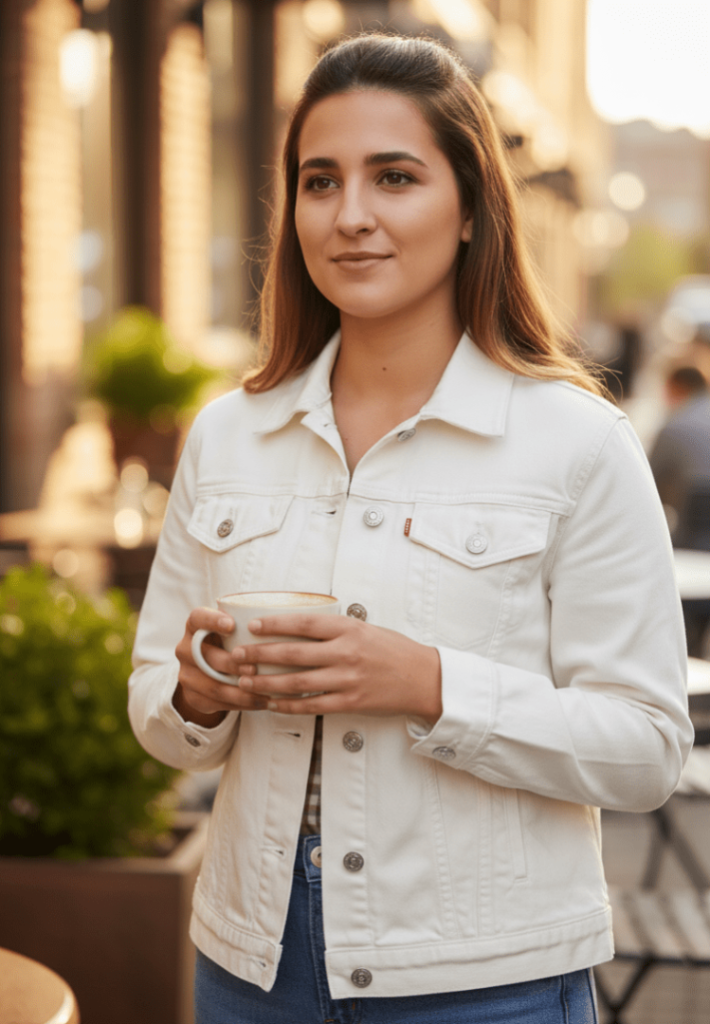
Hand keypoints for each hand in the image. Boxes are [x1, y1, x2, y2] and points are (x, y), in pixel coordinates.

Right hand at [174, 608, 269, 725]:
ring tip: (264, 691)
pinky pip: (217, 702)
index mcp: (195, 626)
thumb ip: (247, 624)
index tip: (232, 624)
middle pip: (207, 657)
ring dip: (241, 690)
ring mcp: (187, 674)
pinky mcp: (193, 696)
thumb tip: (288, 619)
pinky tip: (261, 701)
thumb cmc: (228, 643)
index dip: (212, 620)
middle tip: (254, 669)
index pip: (198, 617)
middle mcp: (186, 649)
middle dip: (232, 664)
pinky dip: (241, 704)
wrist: (207, 673)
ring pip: (213, 685)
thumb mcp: (231, 630)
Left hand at [233, 614, 441, 721]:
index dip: (274, 624)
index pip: (303, 623)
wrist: (423, 678)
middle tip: (237, 656)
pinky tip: (271, 704)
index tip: (252, 626)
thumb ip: (335, 629)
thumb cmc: (393, 650)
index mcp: (348, 629)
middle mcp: (346, 653)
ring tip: (245, 682)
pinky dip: (288, 705)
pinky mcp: (350, 702)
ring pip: (296, 682)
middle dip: (259, 655)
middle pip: (292, 653)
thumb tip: (298, 627)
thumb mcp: (365, 628)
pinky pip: (311, 705)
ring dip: (266, 683)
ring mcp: (347, 679)